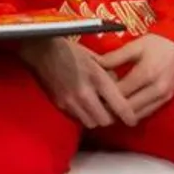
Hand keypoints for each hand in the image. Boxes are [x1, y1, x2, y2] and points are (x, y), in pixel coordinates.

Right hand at [19, 37, 137, 128]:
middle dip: (111, 118)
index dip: (129, 116)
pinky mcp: (60, 105)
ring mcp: (71, 101)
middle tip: (112, 110)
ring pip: (91, 123)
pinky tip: (83, 104)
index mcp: (97, 78)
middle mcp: (85, 94)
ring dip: (96, 118)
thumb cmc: (69, 50)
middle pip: (105, 121)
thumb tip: (118, 85)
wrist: (41, 50)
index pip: (119, 106)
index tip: (132, 119)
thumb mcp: (94, 57)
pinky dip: (83, 115)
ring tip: (97, 108)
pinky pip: (77, 118)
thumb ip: (108, 73)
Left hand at [97, 34, 173, 121]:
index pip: (120, 92)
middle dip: (112, 108)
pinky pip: (147, 112)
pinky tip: (124, 107)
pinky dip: (135, 112)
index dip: (104, 95)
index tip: (93, 94)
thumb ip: (115, 57)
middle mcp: (156, 89)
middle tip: (97, 105)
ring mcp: (163, 97)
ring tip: (108, 107)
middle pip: (128, 108)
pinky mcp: (167, 99)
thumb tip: (96, 65)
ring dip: (123, 114)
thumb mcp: (134, 46)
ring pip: (138, 115)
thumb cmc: (157, 43)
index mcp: (146, 74)